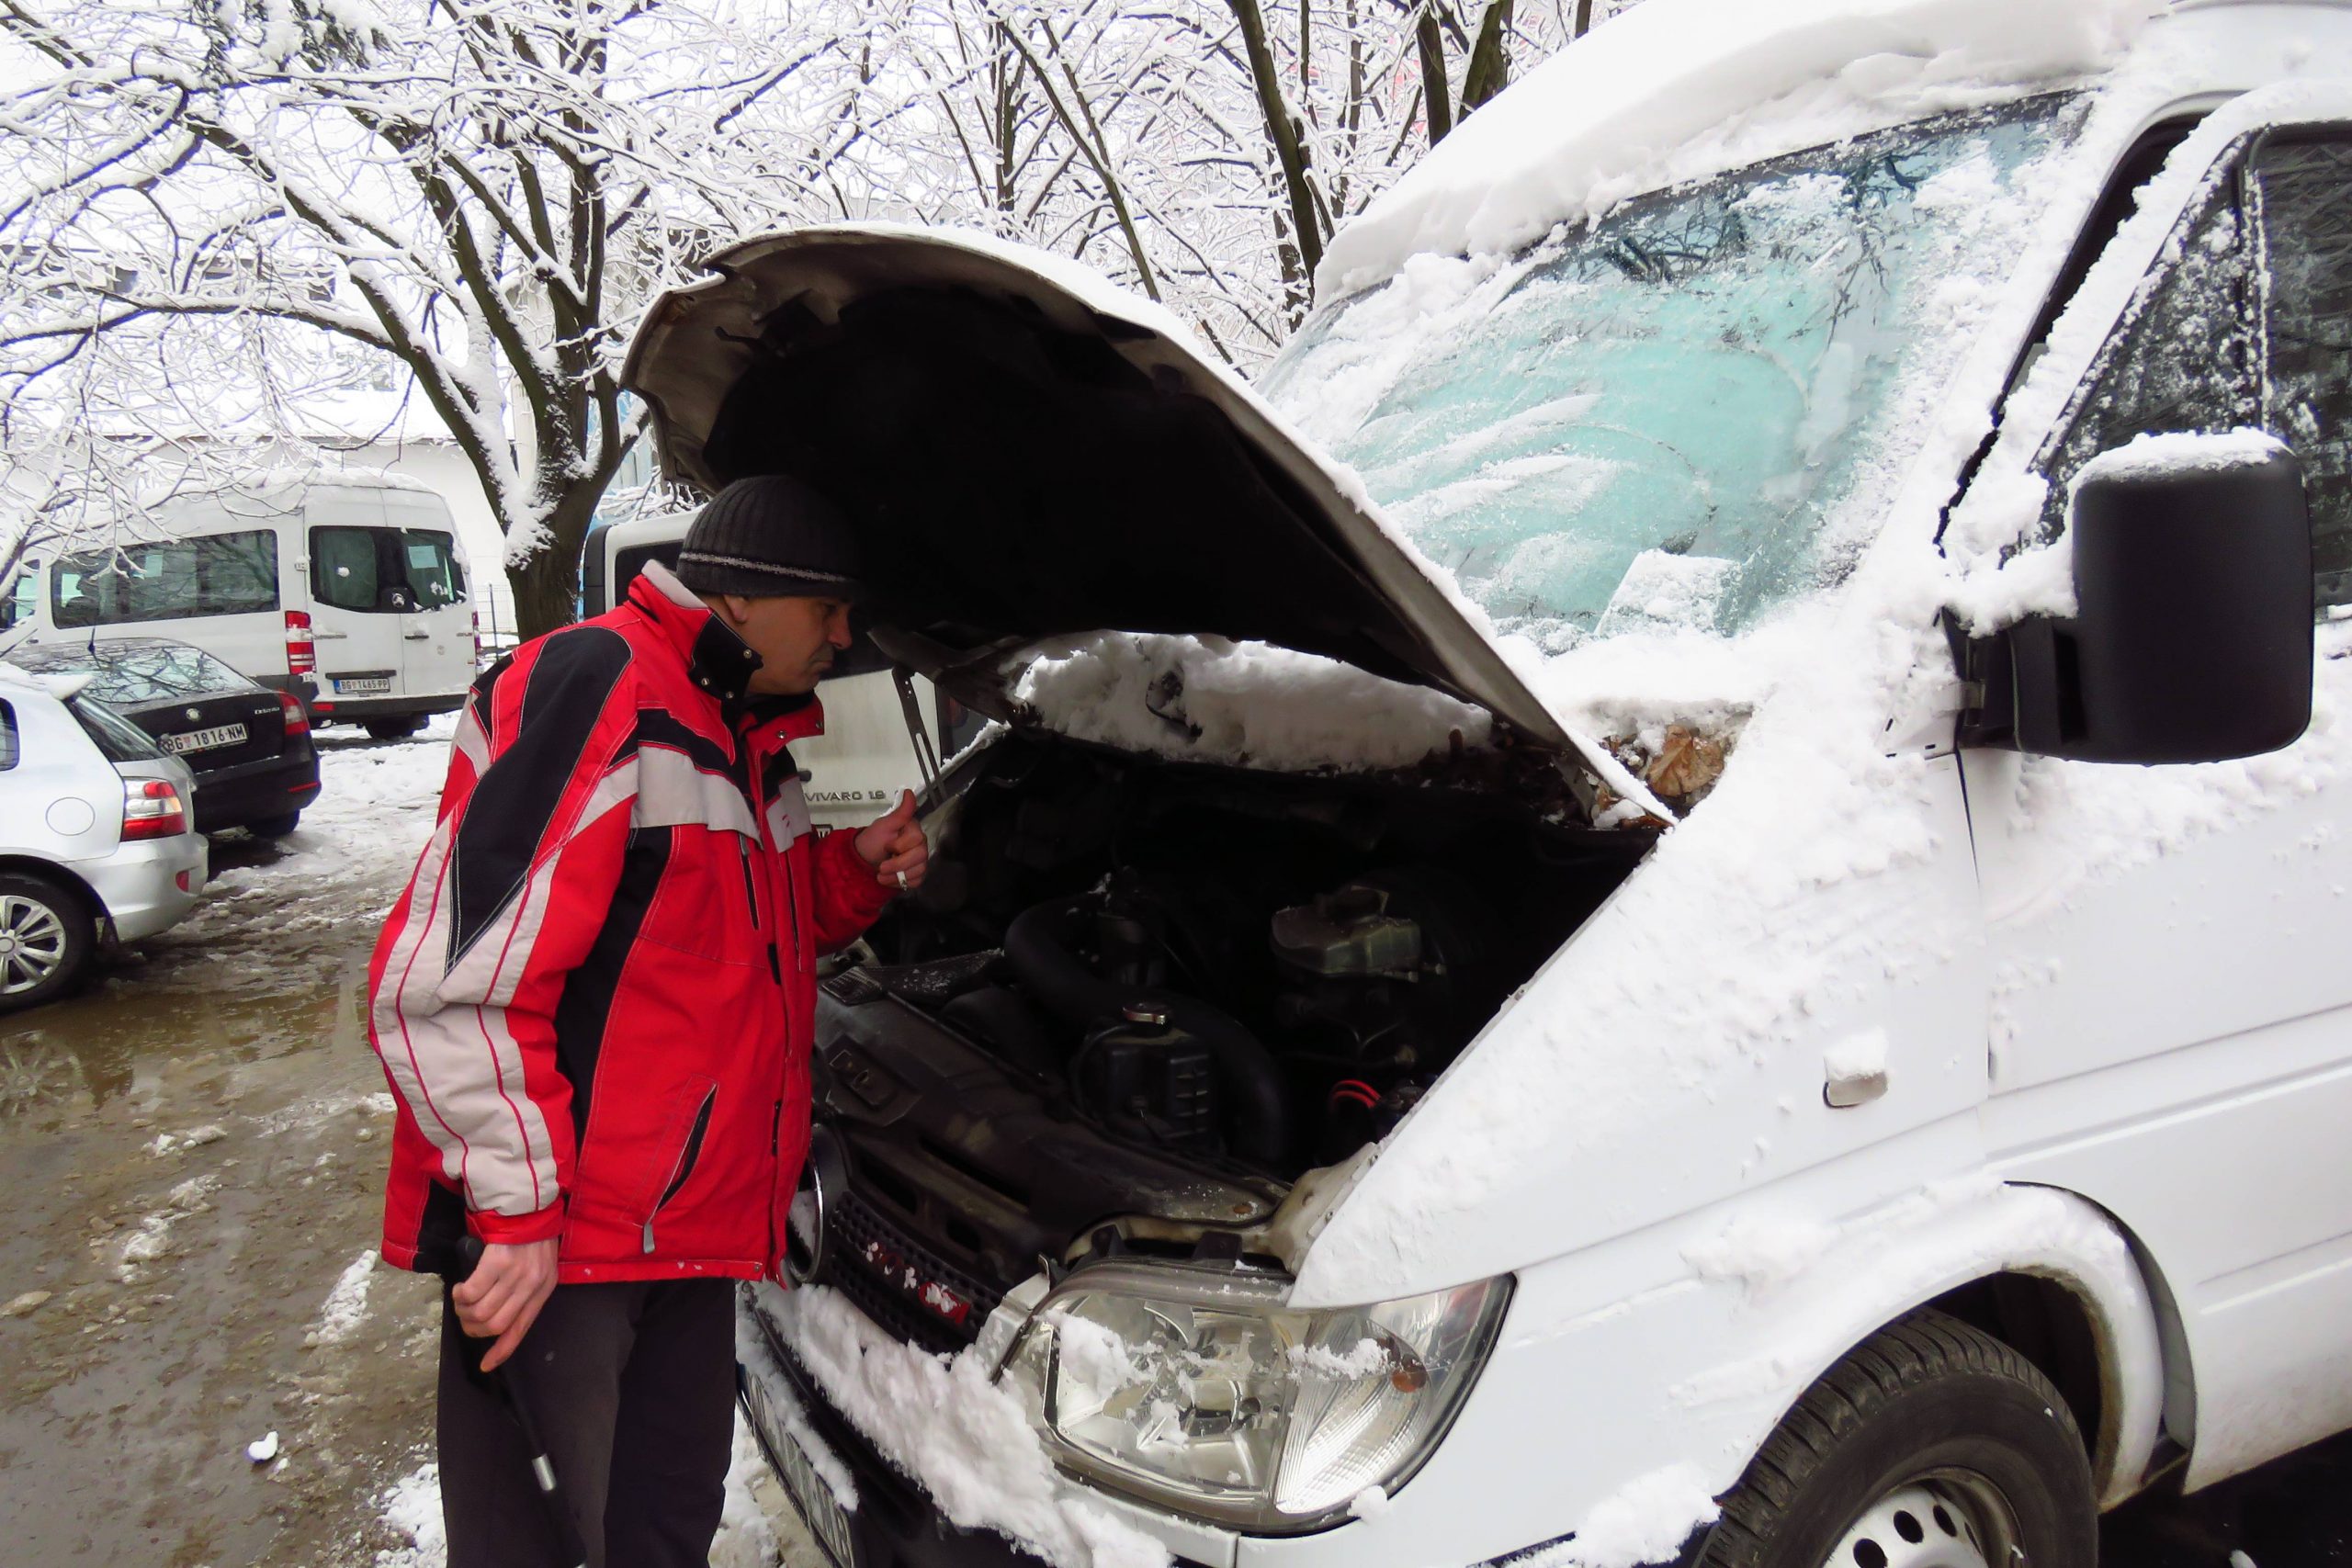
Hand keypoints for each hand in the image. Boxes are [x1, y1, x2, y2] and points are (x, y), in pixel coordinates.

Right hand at [452, 1237, 559, 1371]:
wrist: (528, 1206)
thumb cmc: (532, 1238)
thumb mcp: (540, 1269)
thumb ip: (525, 1293)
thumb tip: (499, 1320)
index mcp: (543, 1290)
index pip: (521, 1330)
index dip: (501, 1351)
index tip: (486, 1365)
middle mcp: (531, 1286)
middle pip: (495, 1326)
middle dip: (474, 1329)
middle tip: (466, 1319)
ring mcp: (514, 1274)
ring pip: (481, 1312)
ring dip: (464, 1312)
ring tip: (462, 1301)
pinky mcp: (497, 1261)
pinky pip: (472, 1291)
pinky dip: (461, 1295)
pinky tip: (460, 1288)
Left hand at [853, 789, 927, 892]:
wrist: (862, 861)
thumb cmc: (872, 841)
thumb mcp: (883, 826)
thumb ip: (900, 813)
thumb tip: (908, 791)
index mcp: (912, 830)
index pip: (917, 839)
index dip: (900, 846)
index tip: (887, 846)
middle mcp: (920, 845)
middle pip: (921, 857)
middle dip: (898, 865)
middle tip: (881, 867)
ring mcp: (919, 861)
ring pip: (919, 871)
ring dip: (896, 876)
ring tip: (881, 875)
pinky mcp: (916, 875)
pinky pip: (916, 881)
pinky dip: (899, 883)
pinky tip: (889, 879)